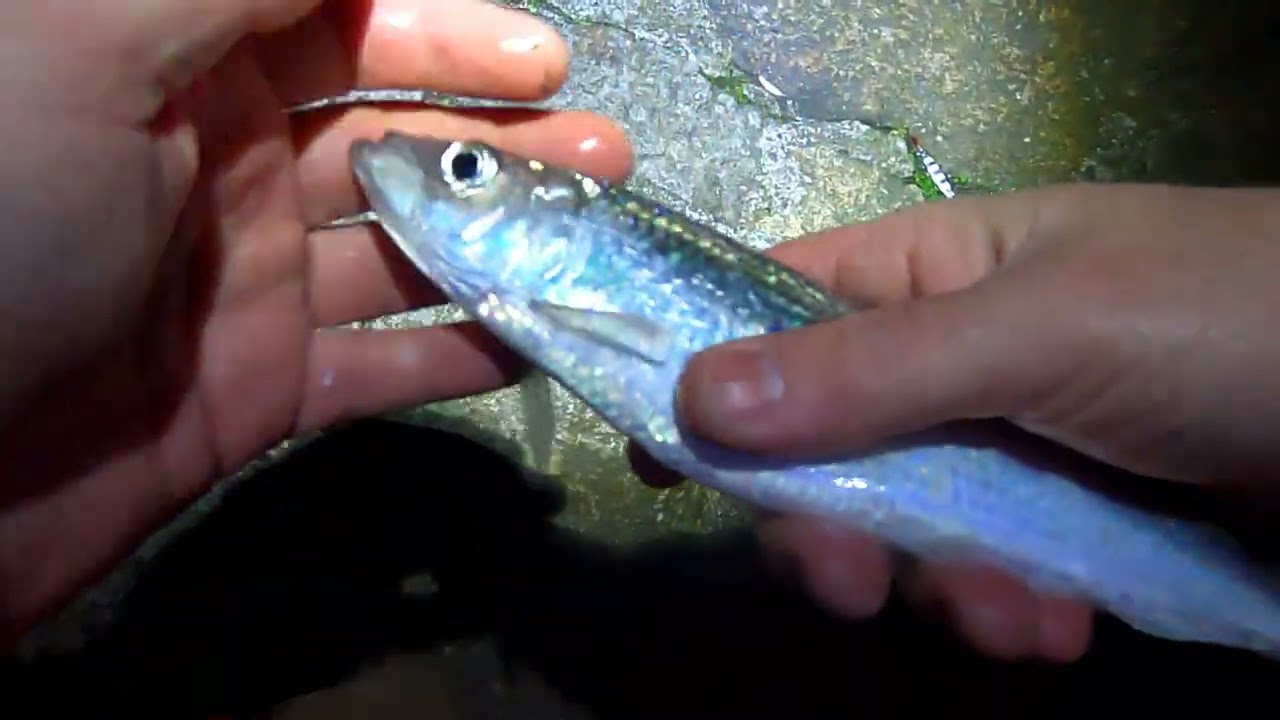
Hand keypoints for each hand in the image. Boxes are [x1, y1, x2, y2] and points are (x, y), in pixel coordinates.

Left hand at [0, 0, 632, 642]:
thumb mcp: (74, 45)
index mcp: (160, 59)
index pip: (328, 16)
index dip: (440, 27)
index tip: (538, 55)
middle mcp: (208, 160)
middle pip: (385, 128)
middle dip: (499, 135)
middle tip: (600, 148)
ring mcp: (238, 281)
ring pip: (400, 245)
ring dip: (508, 236)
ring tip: (600, 226)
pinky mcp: (252, 390)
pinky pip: (379, 362)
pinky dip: (460, 352)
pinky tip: (536, 339)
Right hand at [652, 183, 1279, 661]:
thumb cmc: (1219, 322)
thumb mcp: (1040, 331)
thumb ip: (871, 369)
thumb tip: (695, 399)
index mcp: (933, 270)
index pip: (778, 306)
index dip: (708, 372)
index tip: (658, 459)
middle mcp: (953, 354)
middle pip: (824, 440)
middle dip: (830, 521)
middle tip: (844, 584)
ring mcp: (1009, 442)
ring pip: (905, 525)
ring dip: (941, 585)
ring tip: (1014, 615)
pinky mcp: (1065, 520)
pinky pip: (988, 573)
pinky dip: (1009, 611)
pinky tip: (1061, 628)